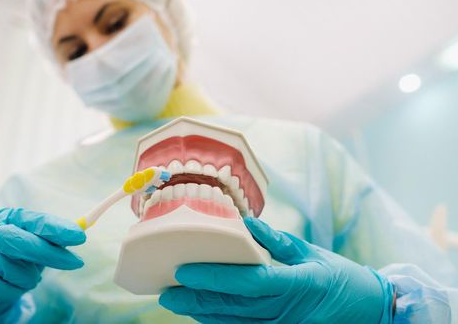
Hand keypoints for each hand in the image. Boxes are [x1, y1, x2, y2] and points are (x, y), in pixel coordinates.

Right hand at [0, 208, 85, 319]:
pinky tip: (10, 287)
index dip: (57, 228)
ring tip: (24, 277)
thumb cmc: (12, 259)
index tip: (80, 236)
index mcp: (4, 217)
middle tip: (77, 262)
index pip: (34, 220)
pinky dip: (15, 291)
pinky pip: (5, 289)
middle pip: (21, 241)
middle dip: (51, 253)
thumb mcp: (31, 243)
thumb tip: (83, 228)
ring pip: (16, 270)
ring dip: (29, 278)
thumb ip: (51, 237)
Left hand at [160, 217, 393, 322]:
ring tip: (174, 302)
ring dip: (202, 314)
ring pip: (234, 323)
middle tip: (165, 291)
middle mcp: (286, 312)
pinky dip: (220, 323)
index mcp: (297, 285)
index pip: (249, 282)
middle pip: (234, 307)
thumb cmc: (342, 277)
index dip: (215, 278)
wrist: (371, 311)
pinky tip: (199, 316)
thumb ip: (277, 242)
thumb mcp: (312, 254)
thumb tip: (246, 223)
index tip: (185, 270)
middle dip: (196, 300)